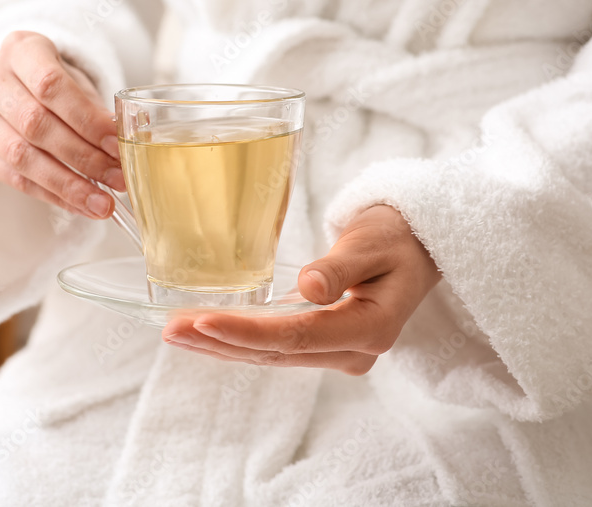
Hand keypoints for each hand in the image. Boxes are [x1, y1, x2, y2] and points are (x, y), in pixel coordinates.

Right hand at [0, 31, 124, 218]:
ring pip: (21, 156)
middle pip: (36, 124)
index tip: (118, 145)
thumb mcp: (78, 80)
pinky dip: (51, 195)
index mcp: (20, 48)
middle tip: (117, 179)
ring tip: (101, 203)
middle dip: (83, 157)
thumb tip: (134, 140)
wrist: (16, 84)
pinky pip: (13, 178)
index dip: (87, 119)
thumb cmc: (56, 81)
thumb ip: (98, 107)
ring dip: (67, 184)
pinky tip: (78, 204)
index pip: (51, 85)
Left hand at [161, 205, 441, 374]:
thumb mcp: (374, 240)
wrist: (420, 244)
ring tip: (176, 334)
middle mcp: (354, 352)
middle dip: (220, 343)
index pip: (296, 336)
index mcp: (371, 329)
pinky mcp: (326, 343)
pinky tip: (206, 334)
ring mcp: (340, 352)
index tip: (202, 322)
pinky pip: (277, 347)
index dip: (246, 333)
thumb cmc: (398, 235)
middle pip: (277, 354)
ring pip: (271, 356)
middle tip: (171, 330)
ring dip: (222, 347)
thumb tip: (309, 287)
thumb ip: (342, 266)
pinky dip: (239, 340)